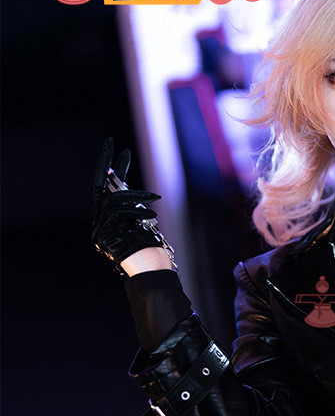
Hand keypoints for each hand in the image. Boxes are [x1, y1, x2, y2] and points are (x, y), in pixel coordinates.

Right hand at [90, 138, 167, 271]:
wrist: (152, 270)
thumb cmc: (150, 249)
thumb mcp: (141, 220)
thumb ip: (130, 204)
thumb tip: (121, 182)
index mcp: (108, 219)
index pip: (104, 188)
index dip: (108, 168)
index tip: (116, 149)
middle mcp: (99, 223)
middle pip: (97, 187)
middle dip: (106, 164)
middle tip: (116, 145)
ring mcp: (99, 231)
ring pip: (111, 200)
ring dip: (135, 196)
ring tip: (155, 198)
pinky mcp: (104, 236)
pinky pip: (118, 213)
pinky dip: (136, 211)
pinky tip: (151, 217)